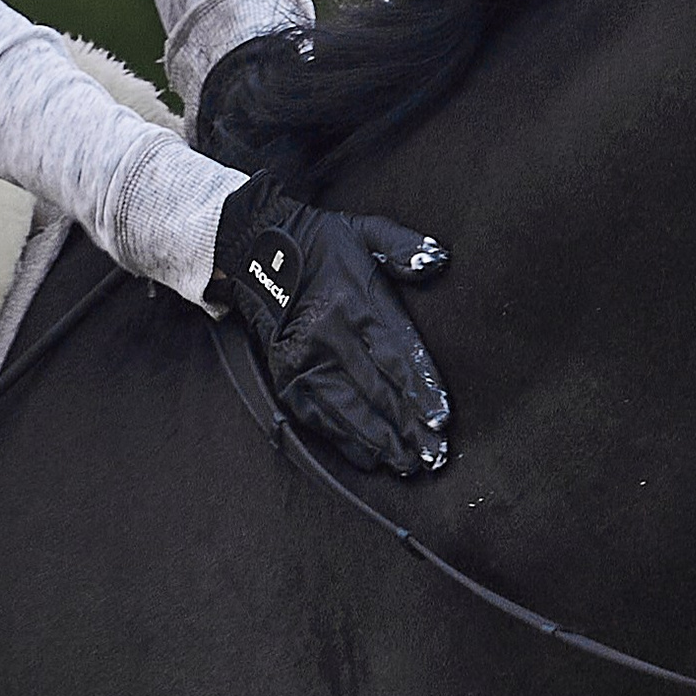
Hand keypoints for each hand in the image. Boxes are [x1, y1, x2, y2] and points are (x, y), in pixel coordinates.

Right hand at [209, 179, 450, 478]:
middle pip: (377, 391)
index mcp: (355, 301)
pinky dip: (345, 441)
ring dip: (381, 442)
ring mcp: (304, 360)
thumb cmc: (320, 244)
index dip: (420, 390)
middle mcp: (329, 334)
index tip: (440, 419)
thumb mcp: (364, 231)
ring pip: (348, 411)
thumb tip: (441, 260)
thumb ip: (404, 246)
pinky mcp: (286, 376)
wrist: (254, 252)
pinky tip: (369, 457)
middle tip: (435, 455)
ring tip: (408, 464)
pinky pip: (318, 417)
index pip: (396, 354)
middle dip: (409, 428)